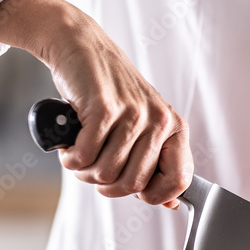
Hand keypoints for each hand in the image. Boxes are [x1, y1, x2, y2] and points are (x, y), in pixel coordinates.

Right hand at [0, 0, 192, 206]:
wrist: (81, 46)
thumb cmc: (109, 90)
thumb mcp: (142, 123)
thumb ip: (156, 161)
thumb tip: (170, 202)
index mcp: (174, 126)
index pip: (179, 180)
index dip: (153, 195)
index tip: (132, 189)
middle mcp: (159, 120)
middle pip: (133, 184)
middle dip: (106, 185)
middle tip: (93, 169)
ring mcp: (133, 113)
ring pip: (106, 173)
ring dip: (84, 171)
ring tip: (80, 152)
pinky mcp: (105, 108)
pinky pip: (85, 157)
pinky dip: (71, 158)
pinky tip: (70, 145)